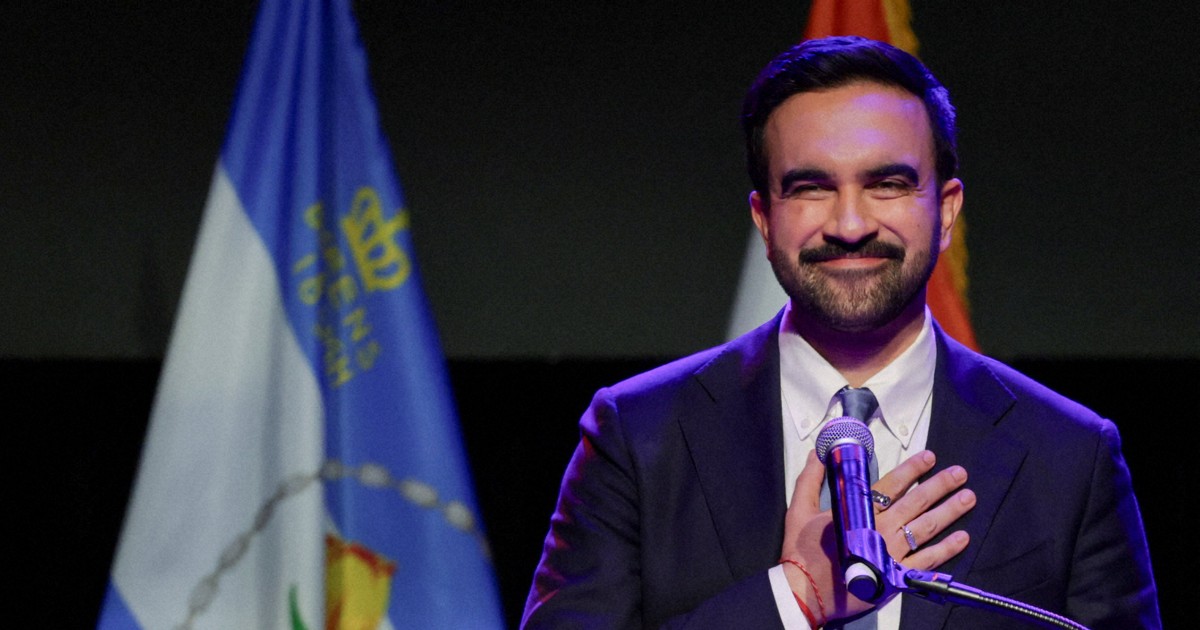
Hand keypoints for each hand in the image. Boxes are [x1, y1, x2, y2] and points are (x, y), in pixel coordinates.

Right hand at [778, 450, 973, 624]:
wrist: (805, 592)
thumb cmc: (802, 553)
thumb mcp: (799, 510)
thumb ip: (811, 480)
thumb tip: (817, 455)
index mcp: (858, 511)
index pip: (892, 484)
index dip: (912, 469)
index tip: (930, 457)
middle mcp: (880, 528)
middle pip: (916, 502)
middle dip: (940, 485)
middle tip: (959, 473)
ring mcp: (891, 552)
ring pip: (927, 527)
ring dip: (950, 511)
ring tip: (968, 497)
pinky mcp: (897, 576)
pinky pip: (928, 560)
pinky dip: (947, 549)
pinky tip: (962, 538)